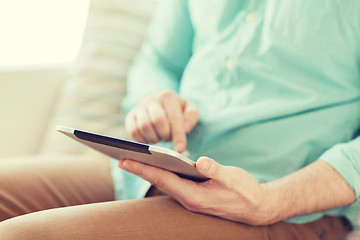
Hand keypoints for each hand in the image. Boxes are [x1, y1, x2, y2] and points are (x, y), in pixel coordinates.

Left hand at [118, 157, 274, 224]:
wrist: (256, 208)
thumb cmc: (245, 192)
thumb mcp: (233, 179)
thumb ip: (216, 170)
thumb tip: (200, 161)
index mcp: (194, 196)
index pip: (163, 179)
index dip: (143, 169)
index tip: (125, 160)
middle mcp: (188, 199)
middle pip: (159, 182)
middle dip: (139, 170)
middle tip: (120, 157)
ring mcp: (190, 199)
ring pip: (164, 184)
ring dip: (148, 172)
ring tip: (133, 160)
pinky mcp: (194, 196)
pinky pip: (173, 184)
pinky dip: (161, 174)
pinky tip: (156, 167)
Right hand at [125, 90, 198, 152]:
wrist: (160, 102)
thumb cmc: (177, 109)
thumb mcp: (189, 109)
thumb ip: (191, 117)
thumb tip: (185, 129)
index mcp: (168, 96)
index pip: (174, 118)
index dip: (178, 135)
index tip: (180, 149)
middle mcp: (152, 99)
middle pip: (157, 121)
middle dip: (165, 134)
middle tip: (168, 138)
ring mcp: (139, 107)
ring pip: (144, 126)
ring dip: (154, 137)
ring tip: (159, 137)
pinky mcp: (130, 116)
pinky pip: (133, 131)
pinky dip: (142, 139)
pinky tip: (149, 139)